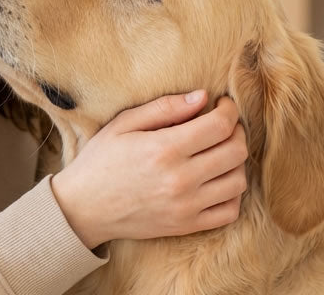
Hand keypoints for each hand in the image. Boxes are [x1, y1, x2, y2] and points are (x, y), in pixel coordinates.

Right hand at [51, 92, 247, 248]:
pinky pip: (230, 211)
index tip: (223, 104)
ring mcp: (187, 206)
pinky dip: (232, 192)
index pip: (219, 126)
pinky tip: (217, 178)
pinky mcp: (188, 226)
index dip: (229, 110)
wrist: (85, 206)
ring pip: (238, 181)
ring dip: (236, 161)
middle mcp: (181, 179)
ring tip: (220, 150)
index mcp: (164, 149)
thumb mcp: (124, 123)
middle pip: (235, 152)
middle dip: (236, 131)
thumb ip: (165, 108)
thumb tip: (203, 97)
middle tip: (224, 123)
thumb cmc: (102, 158)